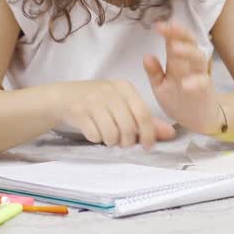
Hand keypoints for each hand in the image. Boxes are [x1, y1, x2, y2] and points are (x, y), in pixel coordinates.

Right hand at [55, 80, 176, 149]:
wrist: (63, 97)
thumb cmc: (98, 102)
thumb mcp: (122, 105)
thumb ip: (146, 120)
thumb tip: (170, 133)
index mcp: (124, 87)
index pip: (143, 113)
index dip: (148, 134)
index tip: (148, 146)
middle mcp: (110, 91)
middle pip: (128, 127)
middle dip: (127, 141)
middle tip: (122, 142)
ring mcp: (93, 100)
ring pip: (112, 134)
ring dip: (110, 141)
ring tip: (107, 135)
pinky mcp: (78, 111)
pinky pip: (95, 135)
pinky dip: (96, 138)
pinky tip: (93, 130)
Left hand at [144, 21, 221, 135]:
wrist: (197, 120)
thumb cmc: (178, 100)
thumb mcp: (160, 86)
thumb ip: (154, 72)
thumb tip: (147, 55)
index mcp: (177, 62)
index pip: (174, 41)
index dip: (168, 32)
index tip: (157, 25)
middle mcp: (189, 65)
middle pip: (189, 43)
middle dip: (180, 33)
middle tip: (168, 27)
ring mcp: (199, 76)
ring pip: (198, 58)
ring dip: (187, 52)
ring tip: (174, 49)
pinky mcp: (205, 91)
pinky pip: (203, 83)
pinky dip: (196, 82)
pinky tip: (186, 84)